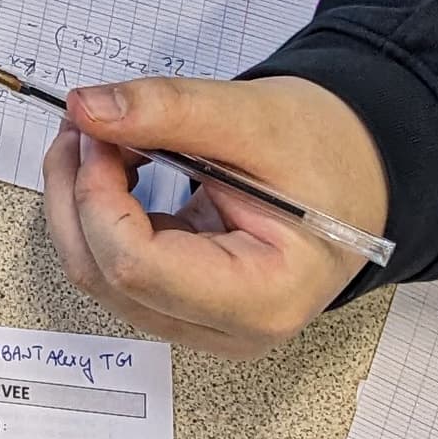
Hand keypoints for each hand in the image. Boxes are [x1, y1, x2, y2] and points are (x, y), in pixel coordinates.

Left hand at [42, 75, 387, 357]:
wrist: (360, 174)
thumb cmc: (329, 154)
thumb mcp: (256, 117)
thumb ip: (170, 111)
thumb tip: (87, 109)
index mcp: (262, 297)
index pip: (136, 266)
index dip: (97, 195)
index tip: (94, 131)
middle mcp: (229, 329)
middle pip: (107, 277)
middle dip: (77, 195)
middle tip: (83, 123)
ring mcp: (203, 325)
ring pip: (101, 277)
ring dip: (82, 203)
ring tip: (102, 138)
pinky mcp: (185, 307)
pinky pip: (117, 269)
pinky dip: (102, 214)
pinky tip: (119, 168)